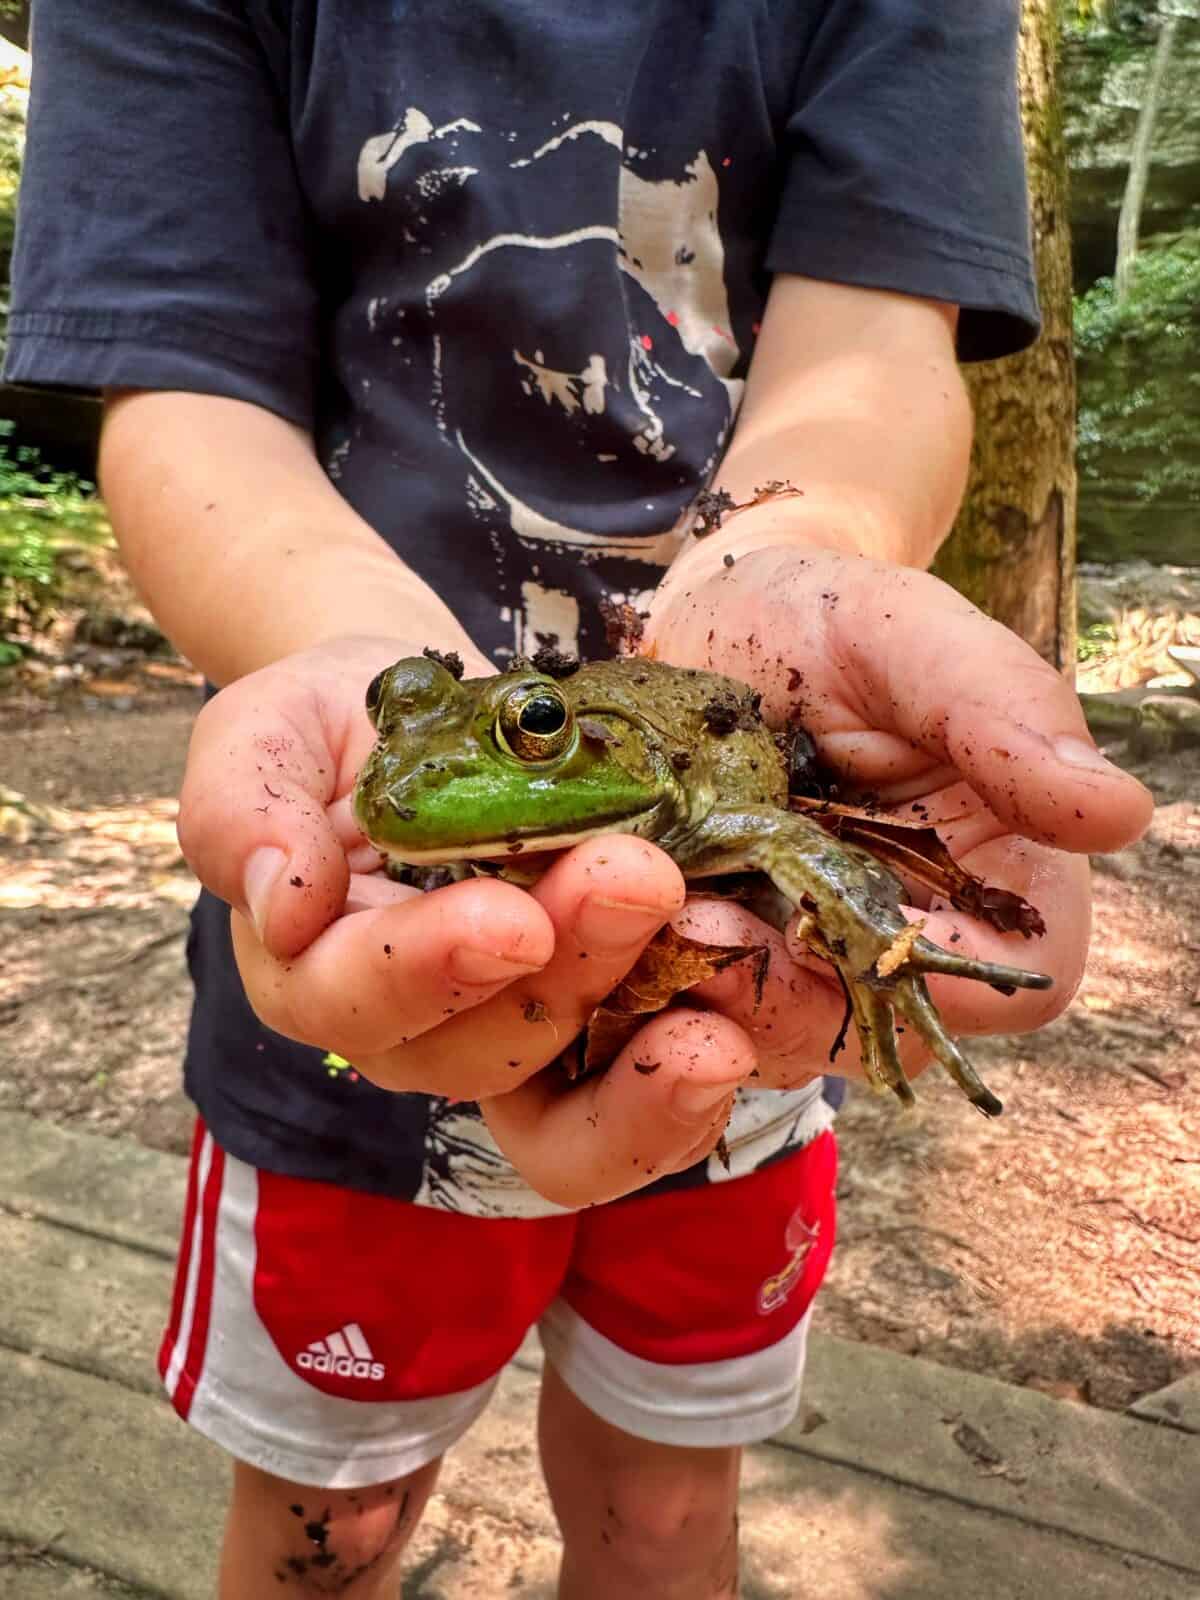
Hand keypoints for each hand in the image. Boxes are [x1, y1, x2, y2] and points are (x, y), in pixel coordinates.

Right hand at [177, 636, 756, 1204]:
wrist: (423, 721)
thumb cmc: (331, 728)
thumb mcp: (261, 734)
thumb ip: (243, 809)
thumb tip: (277, 902)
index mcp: (314, 969)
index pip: (355, 996)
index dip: (429, 968)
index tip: (510, 919)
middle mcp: (409, 1031)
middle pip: (479, 1051)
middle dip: (566, 973)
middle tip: (638, 880)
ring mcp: (504, 1039)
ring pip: (563, 1096)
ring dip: (639, 1056)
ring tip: (718, 990)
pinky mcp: (588, 1028)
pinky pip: (626, 1098)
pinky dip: (679, 1083)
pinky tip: (736, 1032)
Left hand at [643, 545, 1153, 1091]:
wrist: (710, 619)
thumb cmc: (830, 618)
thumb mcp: (910, 638)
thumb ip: (1003, 713)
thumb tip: (1118, 812)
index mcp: (988, 879)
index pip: (1011, 986)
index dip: (935, 974)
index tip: (833, 919)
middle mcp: (894, 942)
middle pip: (871, 1037)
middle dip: (778, 994)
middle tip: (700, 914)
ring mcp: (794, 962)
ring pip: (759, 1041)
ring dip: (695, 991)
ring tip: (637, 905)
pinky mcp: (704, 960)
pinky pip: (672, 1012)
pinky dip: (633, 978)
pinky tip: (587, 915)